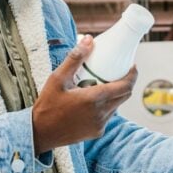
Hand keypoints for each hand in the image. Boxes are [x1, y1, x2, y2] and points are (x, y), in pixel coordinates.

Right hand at [32, 35, 137, 154]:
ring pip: (116, 106)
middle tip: (119, 71)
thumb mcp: (58, 78)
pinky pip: (107, 116)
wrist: (40, 132)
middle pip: (124, 96)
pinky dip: (105, 106)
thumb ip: (75, 58)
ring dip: (114, 95)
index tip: (132, 66)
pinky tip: (92, 100)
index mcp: (94, 99)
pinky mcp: (96, 132)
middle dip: (125, 83)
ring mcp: (100, 125)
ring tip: (102, 84)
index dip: (133, 75)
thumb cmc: (47, 104)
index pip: (125, 86)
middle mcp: (101, 114)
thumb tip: (89, 40)